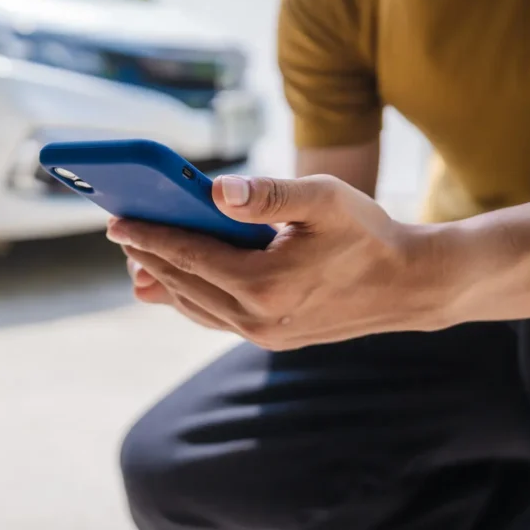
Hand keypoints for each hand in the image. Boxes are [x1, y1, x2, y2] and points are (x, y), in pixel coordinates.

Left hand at [109, 175, 452, 349]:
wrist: (411, 286)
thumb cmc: (369, 235)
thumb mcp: (324, 200)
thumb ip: (268, 194)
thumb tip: (216, 189)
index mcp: (264, 284)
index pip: (189, 255)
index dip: (149, 236)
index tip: (117, 221)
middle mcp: (257, 319)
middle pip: (184, 284)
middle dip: (149, 257)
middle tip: (120, 234)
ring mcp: (264, 335)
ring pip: (197, 306)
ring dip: (166, 282)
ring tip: (139, 261)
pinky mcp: (274, 339)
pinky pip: (218, 317)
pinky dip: (192, 299)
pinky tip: (181, 285)